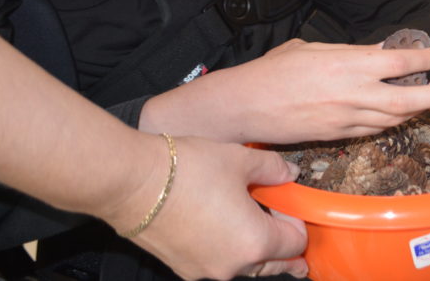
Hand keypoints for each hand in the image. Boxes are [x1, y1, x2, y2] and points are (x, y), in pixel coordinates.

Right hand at [112, 137, 308, 279]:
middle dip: (284, 248)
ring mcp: (204, 270)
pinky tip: (223, 225)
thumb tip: (289, 174)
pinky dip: (226, 247)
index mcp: (255, 243)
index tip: (291, 203)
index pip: (294, 243)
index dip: (297, 221)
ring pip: (243, 264)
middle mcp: (232, 266)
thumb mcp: (241, 160)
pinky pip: (216, 260)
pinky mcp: (181, 266)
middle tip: (297, 247)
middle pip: (271, 262)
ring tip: (255, 223)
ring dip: (253, 247)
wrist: (132, 183)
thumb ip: (273, 169)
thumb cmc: (188, 170)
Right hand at [219, 39, 429, 142]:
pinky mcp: (338, 135)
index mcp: (348, 62)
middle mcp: (354, 92)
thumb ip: (347, 53)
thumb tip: (372, 55)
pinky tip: (404, 112)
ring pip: (395, 117)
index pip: (400, 61)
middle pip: (408, 98)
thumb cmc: (274, 70)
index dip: (426, 59)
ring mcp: (347, 118)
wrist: (245, 105)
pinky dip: (393, 120)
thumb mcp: (313, 48)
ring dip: (420, 108)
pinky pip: (375, 129)